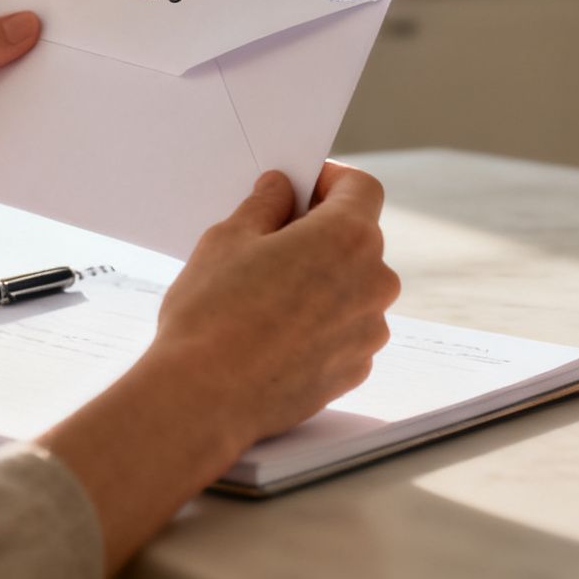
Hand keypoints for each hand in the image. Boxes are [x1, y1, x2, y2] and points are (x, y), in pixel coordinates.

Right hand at [147, 161, 399, 445]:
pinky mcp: (354, 370)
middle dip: (320, 233)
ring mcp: (368, 332)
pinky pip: (343, 329)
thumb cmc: (212, 314)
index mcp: (349, 238)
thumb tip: (280, 191)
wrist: (204, 398)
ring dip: (320, 281)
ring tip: (265, 295)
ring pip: (351, 287)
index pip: (361, 188)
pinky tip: (273, 333)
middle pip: (358, 239)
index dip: (329, 180)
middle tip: (269, 242)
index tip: (300, 187)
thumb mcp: (228, 238)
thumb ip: (265, 205)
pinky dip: (318, 323)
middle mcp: (374, 283)